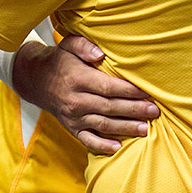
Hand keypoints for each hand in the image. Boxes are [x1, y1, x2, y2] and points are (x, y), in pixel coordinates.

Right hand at [13, 35, 159, 154]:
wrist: (36, 80)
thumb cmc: (60, 60)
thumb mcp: (69, 45)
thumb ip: (84, 46)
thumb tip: (100, 53)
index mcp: (78, 79)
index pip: (108, 87)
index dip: (129, 91)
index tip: (147, 92)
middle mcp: (76, 100)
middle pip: (110, 107)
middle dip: (134, 110)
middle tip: (154, 111)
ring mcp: (73, 117)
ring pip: (103, 125)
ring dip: (125, 128)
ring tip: (145, 129)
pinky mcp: (71, 128)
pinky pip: (87, 140)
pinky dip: (102, 146)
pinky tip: (118, 147)